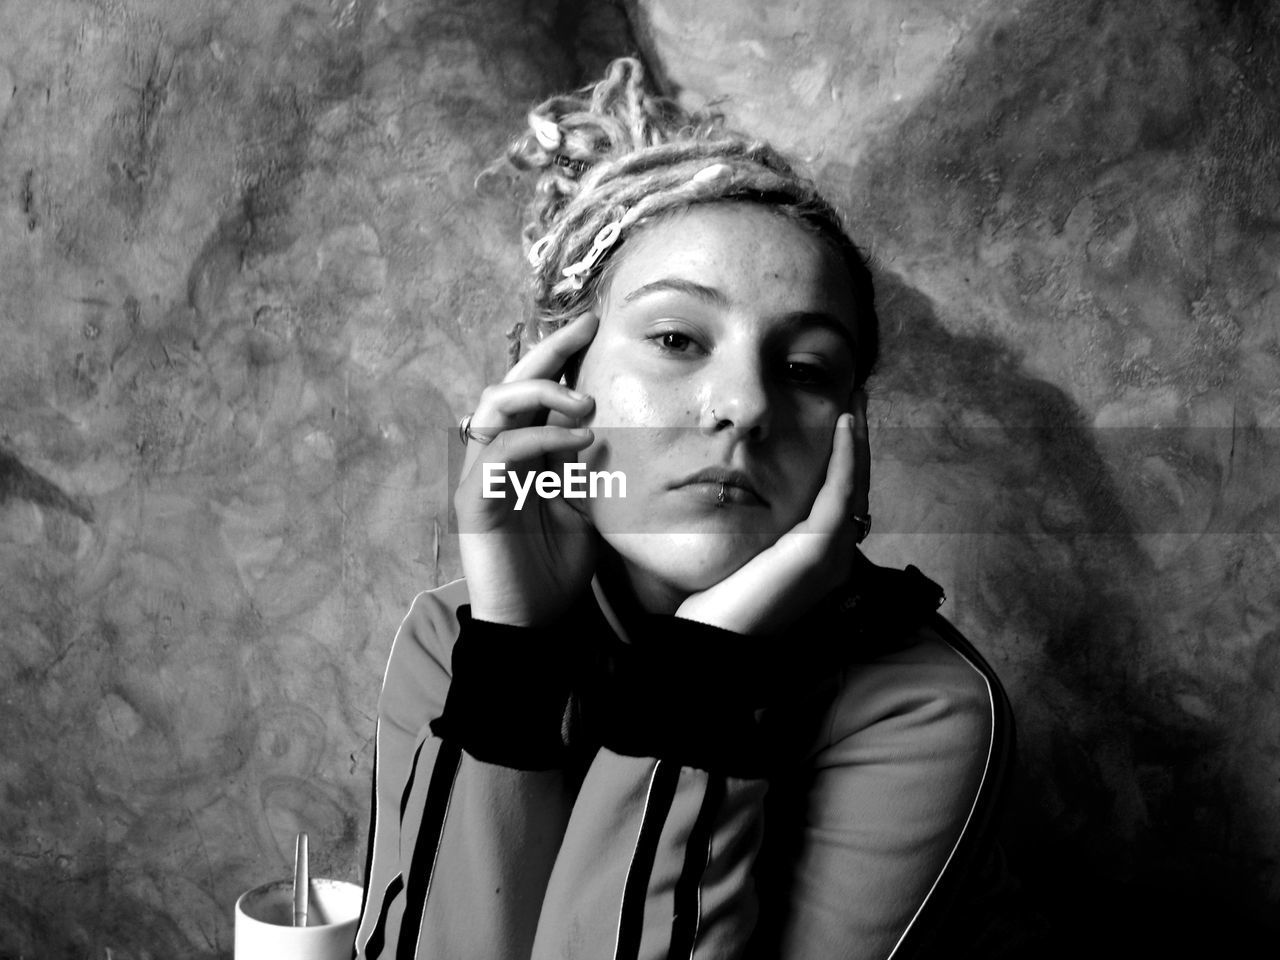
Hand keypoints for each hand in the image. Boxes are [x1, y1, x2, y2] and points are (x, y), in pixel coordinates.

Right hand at [455, 313, 600, 625]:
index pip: (535, 389)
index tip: (595, 325)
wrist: (535, 624)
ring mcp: (482, 475)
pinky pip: (499, 452)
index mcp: (524, 452)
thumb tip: (629, 431)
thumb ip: (596, 468)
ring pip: (494, 405)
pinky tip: (578, 442)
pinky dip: (537, 438)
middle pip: (510, 383)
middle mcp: (498, 455)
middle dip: (548, 352)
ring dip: (542, 394)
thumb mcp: (590, 506)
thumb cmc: (558, 568)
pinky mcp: (474, 500)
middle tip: (586, 331)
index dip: (559, 355)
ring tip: (587, 406)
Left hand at [674, 392, 869, 635]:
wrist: (714, 640)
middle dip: (858, 440)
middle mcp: (835, 555)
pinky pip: (840, 492)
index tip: (841, 419)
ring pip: (856, 484)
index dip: (846, 457)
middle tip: (858, 399)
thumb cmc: (717, 602)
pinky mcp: (818, 550)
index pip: (842, 497)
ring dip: (857, 439)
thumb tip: (737, 489)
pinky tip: (844, 425)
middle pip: (857, 486)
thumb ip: (754, 526)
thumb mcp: (742, 552)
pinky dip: (846, 456)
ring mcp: (832, 554)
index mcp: (819, 557)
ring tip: (856, 402)